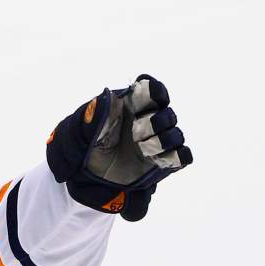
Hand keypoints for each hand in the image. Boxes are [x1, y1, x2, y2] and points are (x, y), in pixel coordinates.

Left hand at [46, 75, 191, 220]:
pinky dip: (177, 156)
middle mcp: (148, 122)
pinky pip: (182, 156)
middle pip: (167, 114)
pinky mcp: (162, 162)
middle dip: (155, 122)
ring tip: (143, 147)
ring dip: (163, 140)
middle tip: (136, 132)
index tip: (147, 99)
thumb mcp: (82, 128)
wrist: (83, 174)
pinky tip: (158, 159)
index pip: (154, 91)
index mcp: (132, 106)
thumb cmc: (83, 144)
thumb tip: (107, 95)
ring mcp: (157, 142)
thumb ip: (94, 112)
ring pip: (176, 135)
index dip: (154, 92)